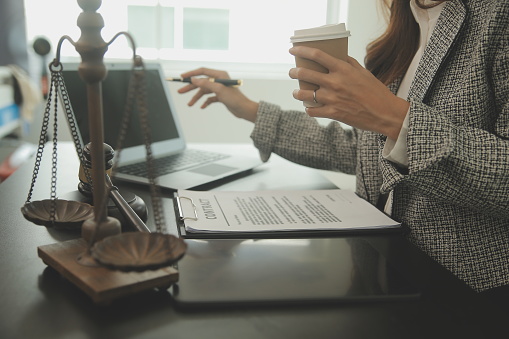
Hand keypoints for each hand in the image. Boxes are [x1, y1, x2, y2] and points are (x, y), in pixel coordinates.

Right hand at [177, 68, 258, 122]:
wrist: (244, 109)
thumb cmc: (234, 98)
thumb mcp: (218, 90)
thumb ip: (205, 84)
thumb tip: (194, 79)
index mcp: (219, 75)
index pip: (202, 71)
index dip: (192, 73)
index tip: (182, 77)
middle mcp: (219, 80)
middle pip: (201, 82)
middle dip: (191, 87)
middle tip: (180, 91)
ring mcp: (219, 88)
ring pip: (204, 91)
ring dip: (196, 97)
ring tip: (190, 104)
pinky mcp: (220, 96)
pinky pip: (209, 98)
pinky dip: (205, 102)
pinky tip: (202, 106)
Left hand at [289, 46, 409, 139]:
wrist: (384, 113)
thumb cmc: (375, 91)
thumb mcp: (363, 72)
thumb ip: (348, 63)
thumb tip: (338, 57)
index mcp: (342, 69)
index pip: (317, 55)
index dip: (301, 51)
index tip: (292, 50)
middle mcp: (334, 82)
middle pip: (305, 74)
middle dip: (294, 72)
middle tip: (292, 72)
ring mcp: (332, 99)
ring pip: (304, 95)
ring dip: (297, 93)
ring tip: (297, 93)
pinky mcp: (332, 113)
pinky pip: (312, 111)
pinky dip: (309, 109)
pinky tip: (310, 107)